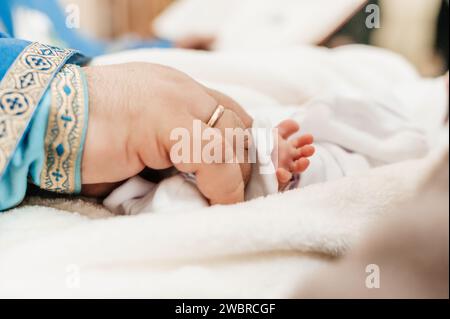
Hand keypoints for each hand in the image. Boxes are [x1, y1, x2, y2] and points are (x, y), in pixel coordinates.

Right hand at [81, 62, 247, 204]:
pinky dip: (221, 184)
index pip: (230, 114)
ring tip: (221, 200)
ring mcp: (176, 99)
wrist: (46, 118)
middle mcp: (181, 89)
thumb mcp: (145, 140)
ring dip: (233, 176)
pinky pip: (213, 154)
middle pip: (236, 124)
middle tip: (232, 194)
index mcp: (177, 90)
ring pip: (231, 138)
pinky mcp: (166, 120)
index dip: (242, 148)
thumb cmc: (89, 136)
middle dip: (243, 163)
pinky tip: (215, 201)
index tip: (239, 179)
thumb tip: (204, 184)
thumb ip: (174, 150)